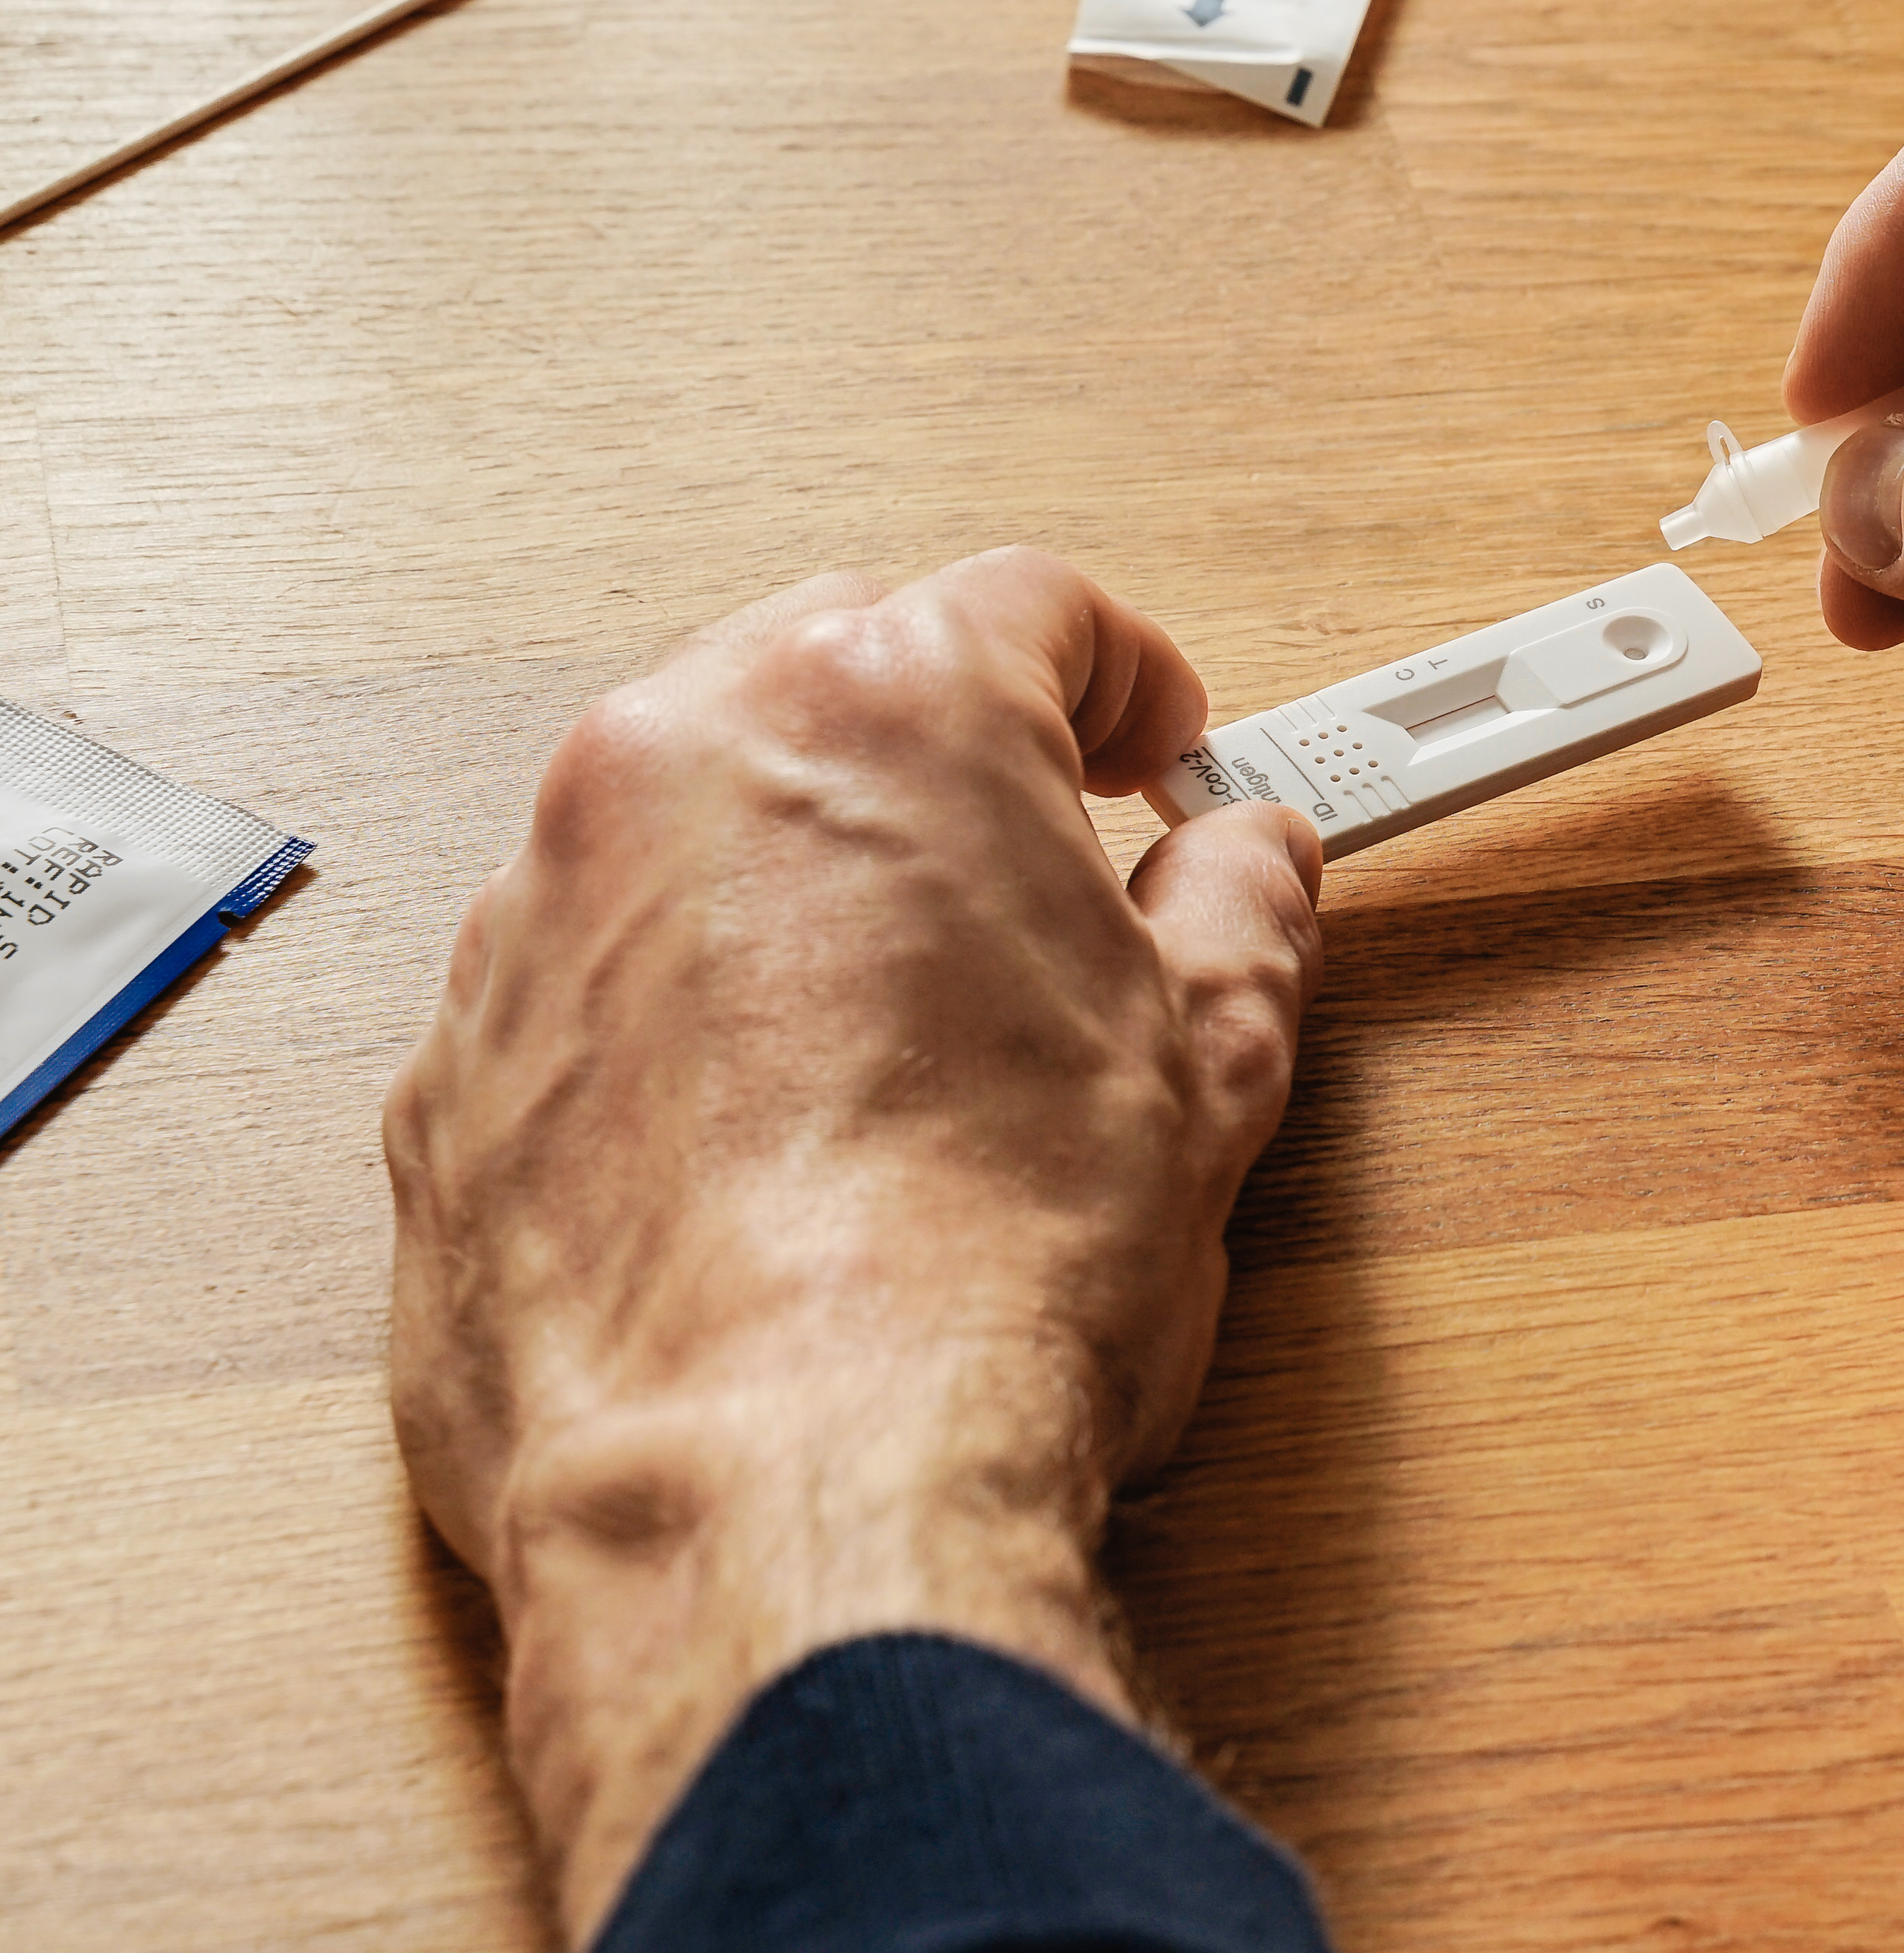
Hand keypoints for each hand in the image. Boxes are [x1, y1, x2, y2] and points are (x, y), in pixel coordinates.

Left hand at [384, 550, 1322, 1943]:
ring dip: (805, 877)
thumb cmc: (980, 1280)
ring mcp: (537, 912)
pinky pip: (592, 976)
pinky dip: (685, 1016)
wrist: (777, 1496)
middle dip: (947, 750)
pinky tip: (783, 1143)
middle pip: (835, 668)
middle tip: (1045, 867)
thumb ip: (1242, 915)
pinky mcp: (454, 1066)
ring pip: (694, 817)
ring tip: (913, 1030)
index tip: (1159, 752)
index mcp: (881, 715)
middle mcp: (676, 766)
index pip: (1031, 607)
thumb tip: (1249, 870)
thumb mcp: (1210, 1068)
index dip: (1127, 679)